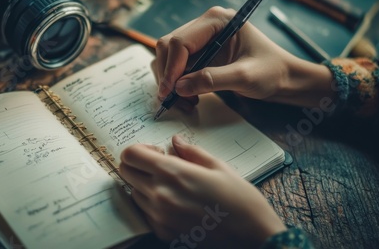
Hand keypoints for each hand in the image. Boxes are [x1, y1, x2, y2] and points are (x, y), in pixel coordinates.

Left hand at [119, 135, 285, 247]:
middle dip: (138, 164)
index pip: (130, 155)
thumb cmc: (240, 201)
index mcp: (171, 173)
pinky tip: (175, 202)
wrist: (253, 238)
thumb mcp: (218, 167)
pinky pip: (145, 212)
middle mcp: (159, 195)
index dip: (139, 149)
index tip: (155, 151)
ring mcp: (159, 217)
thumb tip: (175, 141)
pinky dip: (152, 204)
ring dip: (144, 184)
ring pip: (133, 193)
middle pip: (125, 172)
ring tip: (170, 185)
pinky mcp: (163, 232)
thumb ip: (190, 152)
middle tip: (160, 165)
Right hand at [152, 6, 333, 109]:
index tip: (170, 92)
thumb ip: (211, 80)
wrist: (284, 78)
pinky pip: (176, 67)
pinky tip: (190, 97)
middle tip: (173, 100)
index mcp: (216, 21)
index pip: (180, 41)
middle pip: (168, 47)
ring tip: (186, 101)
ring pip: (168, 58)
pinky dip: (177, 84)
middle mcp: (204, 26)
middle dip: (168, 75)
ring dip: (170, 81)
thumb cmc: (271, 72)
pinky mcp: (199, 54)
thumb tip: (179, 87)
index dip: (171, 68)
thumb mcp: (244, 77)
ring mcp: (200, 39)